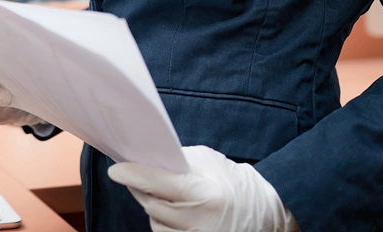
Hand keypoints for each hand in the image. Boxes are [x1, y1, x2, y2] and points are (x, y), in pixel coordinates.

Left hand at [107, 145, 296, 231]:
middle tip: (134, 175)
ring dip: (153, 208)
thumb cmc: (235, 183)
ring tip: (164, 194)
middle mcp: (198, 222)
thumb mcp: (208, 163)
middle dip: (140, 188)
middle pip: (151, 205)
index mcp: (203, 194)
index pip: (156, 183)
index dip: (132, 175)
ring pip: (155, 223)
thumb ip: (177, 163)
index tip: (115, 170)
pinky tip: (171, 211)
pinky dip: (164, 222)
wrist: (267, 214)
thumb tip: (145, 161)